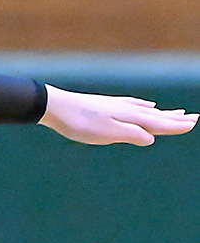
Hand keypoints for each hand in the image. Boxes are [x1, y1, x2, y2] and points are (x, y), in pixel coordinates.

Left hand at [40, 85, 196, 145]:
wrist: (57, 106)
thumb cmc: (80, 123)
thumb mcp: (106, 133)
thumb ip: (130, 134)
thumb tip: (151, 137)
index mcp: (130, 117)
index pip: (159, 123)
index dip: (176, 125)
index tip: (193, 123)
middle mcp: (128, 109)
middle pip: (157, 115)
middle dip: (176, 118)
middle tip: (195, 117)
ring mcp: (119, 105)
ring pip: (148, 110)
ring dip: (165, 113)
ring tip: (178, 113)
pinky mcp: (109, 105)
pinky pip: (136, 106)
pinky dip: (147, 108)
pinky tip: (148, 106)